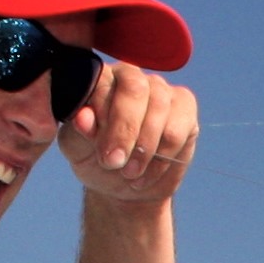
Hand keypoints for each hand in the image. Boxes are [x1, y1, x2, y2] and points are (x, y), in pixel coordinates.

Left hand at [58, 65, 197, 207]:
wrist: (125, 185)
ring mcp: (161, 90)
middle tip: (115, 162)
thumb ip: (78, 131)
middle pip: (135, 88)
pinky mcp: (185, 108)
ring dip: (144, 148)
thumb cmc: (98, 160)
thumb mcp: (78, 149)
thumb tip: (83, 118)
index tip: (101, 152)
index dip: (104, 116)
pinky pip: (177, 130)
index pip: (105, 83)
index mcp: (101, 79)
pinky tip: (147, 174)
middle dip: (126, 129)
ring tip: (129, 174)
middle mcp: (132, 77)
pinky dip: (162, 158)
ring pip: (160, 109)